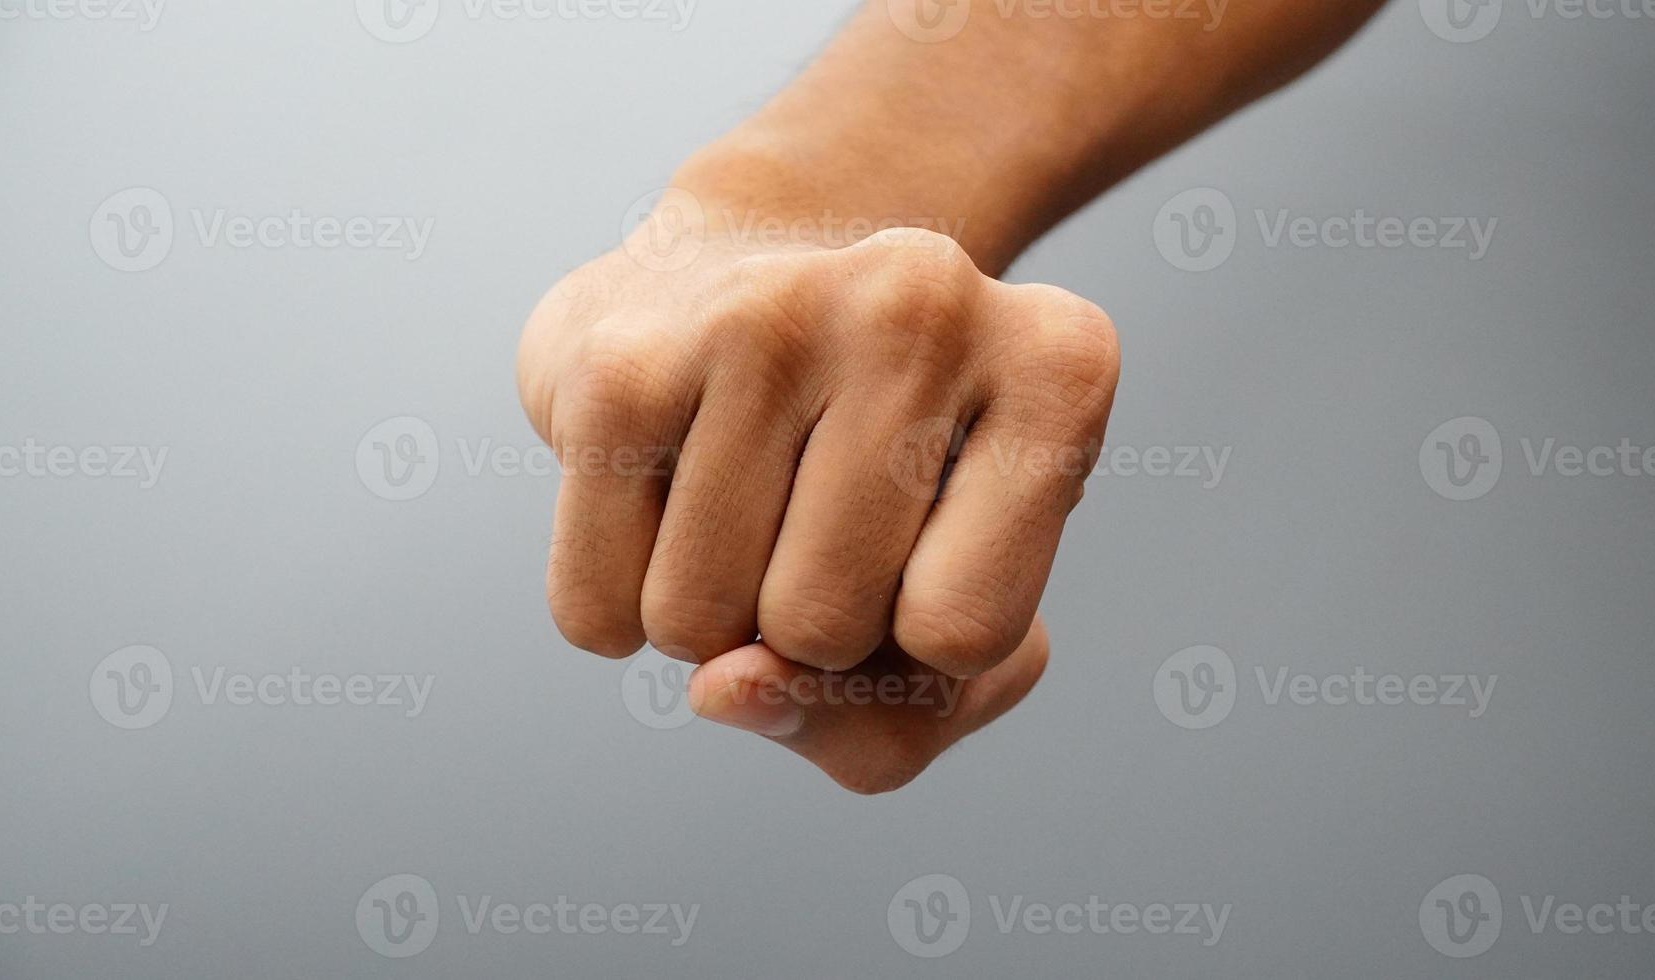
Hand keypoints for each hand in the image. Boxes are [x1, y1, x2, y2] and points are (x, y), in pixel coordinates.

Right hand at [518, 199, 1118, 791]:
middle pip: (823, 630)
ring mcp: (764, 312)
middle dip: (806, 633)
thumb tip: (724, 688)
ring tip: (743, 494)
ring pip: (698, 629)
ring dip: (709, 622)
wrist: (727, 293)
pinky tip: (661, 493)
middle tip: (816, 515)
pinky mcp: (619, 358)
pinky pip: (596, 612)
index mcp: (1059, 364)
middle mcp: (924, 302)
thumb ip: (884, 723)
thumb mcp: (950, 629)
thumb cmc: (873, 495)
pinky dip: (619, 607)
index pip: (968, 633)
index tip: (926, 547)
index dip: (924, 647)